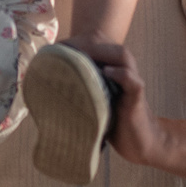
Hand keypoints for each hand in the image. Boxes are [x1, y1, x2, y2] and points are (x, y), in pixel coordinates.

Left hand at [61, 36, 165, 168]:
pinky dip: (121, 74)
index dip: (76, 43)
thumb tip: (46, 86)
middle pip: (108, 46)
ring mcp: (132, 84)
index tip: (53, 49)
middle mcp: (124, 71)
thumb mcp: (92, 102)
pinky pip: (133, 81)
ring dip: (102, 52)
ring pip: (122, 57)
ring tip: (80, 53)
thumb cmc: (113, 123)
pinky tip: (107, 72)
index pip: (97, 45)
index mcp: (112, 70)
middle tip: (62, 48)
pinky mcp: (137, 98)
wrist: (139, 143)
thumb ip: (78, 90)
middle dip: (85, 43)